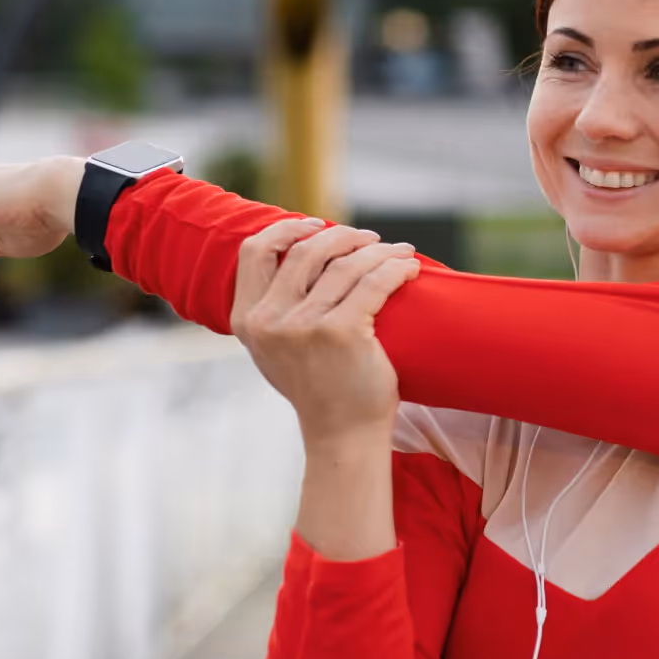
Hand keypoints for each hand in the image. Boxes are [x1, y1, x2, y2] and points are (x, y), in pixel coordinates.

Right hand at [232, 219, 420, 449]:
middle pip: (306, 250)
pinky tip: (410, 270)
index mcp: (247, 320)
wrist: (342, 434)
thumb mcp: (276, 347)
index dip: (286, 229)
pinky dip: (397, 269)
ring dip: (379, 250)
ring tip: (400, 252)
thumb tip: (300, 249)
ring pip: (346, 264)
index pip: (254, 251)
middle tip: (371, 239)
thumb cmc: (317, 386)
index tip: (316, 224)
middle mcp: (270, 320)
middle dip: (343, 236)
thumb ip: (276, 305)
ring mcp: (305, 326)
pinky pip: (375, 283)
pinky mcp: (343, 332)